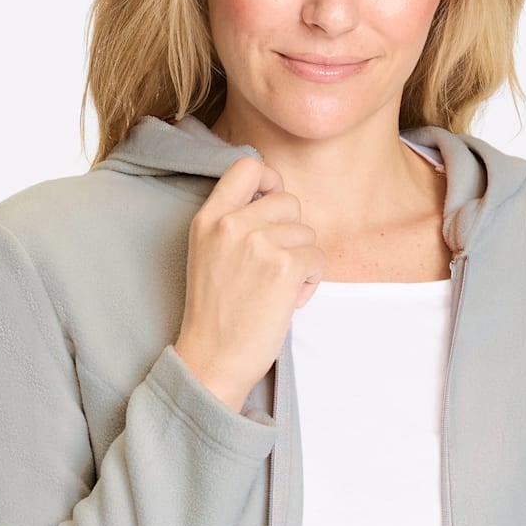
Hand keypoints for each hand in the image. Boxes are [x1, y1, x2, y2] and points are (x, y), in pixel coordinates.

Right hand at [174, 154, 325, 410]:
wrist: (213, 359)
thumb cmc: (215, 314)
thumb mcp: (208, 254)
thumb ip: (234, 224)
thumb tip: (275, 201)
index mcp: (209, 218)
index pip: (247, 166)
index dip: (270, 181)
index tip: (273, 205)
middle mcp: (232, 224)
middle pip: (289, 201)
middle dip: (292, 232)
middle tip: (275, 266)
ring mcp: (259, 243)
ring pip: (306, 233)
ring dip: (302, 261)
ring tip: (277, 289)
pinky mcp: (284, 266)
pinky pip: (317, 258)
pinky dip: (310, 282)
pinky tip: (288, 301)